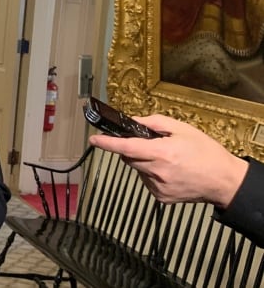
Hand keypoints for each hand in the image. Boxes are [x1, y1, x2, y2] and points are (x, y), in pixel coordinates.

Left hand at [88, 114, 247, 207]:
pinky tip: (170, 171)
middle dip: (133, 149)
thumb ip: (154, 123)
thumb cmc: (206, 152)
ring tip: (168, 159)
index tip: (93, 139)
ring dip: (144, 162)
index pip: (126, 148)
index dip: (107, 144)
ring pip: (138, 170)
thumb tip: (133, 121)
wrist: (225, 181)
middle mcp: (157, 172)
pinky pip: (147, 181)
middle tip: (151, 145)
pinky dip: (151, 174)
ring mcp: (158, 187)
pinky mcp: (160, 197)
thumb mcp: (182, 129)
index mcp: (162, 153)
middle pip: (129, 158)